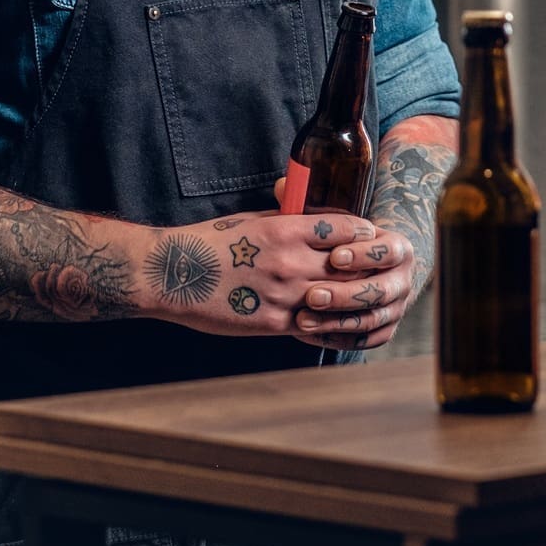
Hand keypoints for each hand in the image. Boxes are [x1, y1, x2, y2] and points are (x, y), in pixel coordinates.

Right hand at [140, 212, 376, 338]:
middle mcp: (290, 262)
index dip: (362, 234)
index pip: (345, 231)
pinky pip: (313, 326)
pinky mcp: (272, 323)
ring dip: (350, 299)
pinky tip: (333, 321)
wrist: (174, 274)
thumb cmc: (211, 242)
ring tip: (359, 297)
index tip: (367, 237)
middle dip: (362, 268)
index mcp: (286, 231)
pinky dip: (327, 323)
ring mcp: (283, 295)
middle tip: (371, 269)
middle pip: (348, 267)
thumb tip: (311, 219)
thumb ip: (286, 221)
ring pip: (336, 299)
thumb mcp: (252, 221)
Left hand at [292, 226, 417, 352]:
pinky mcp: (384, 331)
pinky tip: (307, 334)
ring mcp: (396, 309)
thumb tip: (289, 193)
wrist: (369, 268)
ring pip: (369, 320)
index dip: (363, 255)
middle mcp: (402, 281)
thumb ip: (321, 216)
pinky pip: (361, 341)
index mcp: (399, 249)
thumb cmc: (347, 242)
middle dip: (345, 295)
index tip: (334, 256)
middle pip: (380, 291)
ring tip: (302, 319)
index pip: (388, 252)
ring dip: (335, 322)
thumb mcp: (341, 225)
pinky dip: (334, 339)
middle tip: (313, 295)